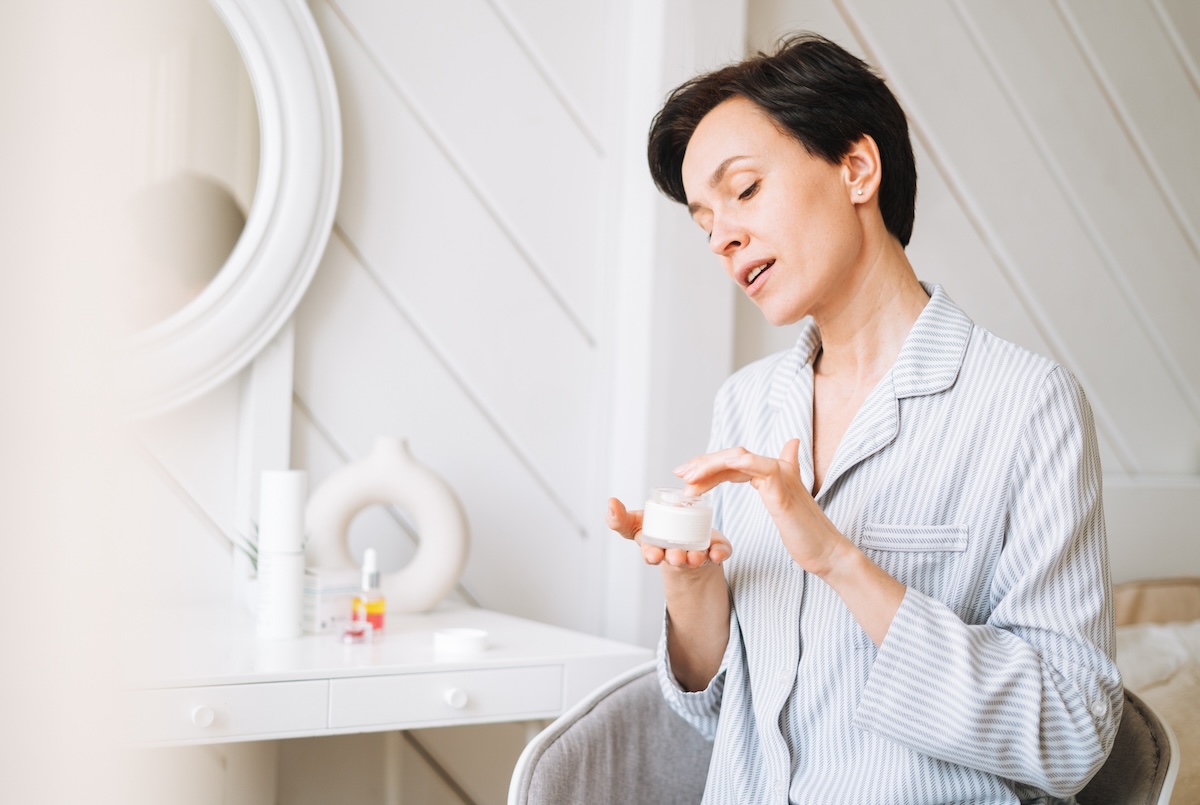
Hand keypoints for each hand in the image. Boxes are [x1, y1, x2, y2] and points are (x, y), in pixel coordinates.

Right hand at [606, 497, 731, 568]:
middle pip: (674, 559)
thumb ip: (621, 518)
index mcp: (656, 548)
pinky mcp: (715, 551)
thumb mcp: (638, 524)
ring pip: (697, 559)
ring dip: (696, 558)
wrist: (687, 541)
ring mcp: (696, 554)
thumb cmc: (661, 531)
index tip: (653, 555)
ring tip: (696, 556)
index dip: (651, 555)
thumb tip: (610, 502)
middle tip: (676, 556)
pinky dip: (720, 552)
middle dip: (675, 558)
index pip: (651, 553)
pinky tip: (719, 551)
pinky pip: (720, 552)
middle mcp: (676, 554)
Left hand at [674, 439, 841, 574]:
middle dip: (703, 464)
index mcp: (773, 473)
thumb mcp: (782, 506)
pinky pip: (760, 468)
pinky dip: (738, 464)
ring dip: (710, 466)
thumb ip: (773, 483)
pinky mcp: (783, 491)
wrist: (826, 552)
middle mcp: (778, 468)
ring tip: (689, 481)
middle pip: (732, 457)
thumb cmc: (804, 534)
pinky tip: (718, 471)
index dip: (708, 466)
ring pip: (740, 458)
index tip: (686, 478)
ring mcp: (782, 477)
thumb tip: (790, 449)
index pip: (734, 462)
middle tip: (680, 474)